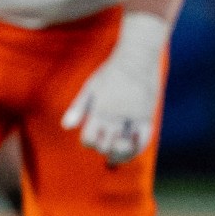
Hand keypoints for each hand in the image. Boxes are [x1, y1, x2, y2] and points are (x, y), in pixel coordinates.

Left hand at [60, 12, 167, 165]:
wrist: (137, 59)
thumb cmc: (110, 73)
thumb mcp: (90, 88)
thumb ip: (78, 108)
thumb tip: (66, 127)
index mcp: (100, 110)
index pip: (89, 139)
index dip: (88, 142)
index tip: (90, 139)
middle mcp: (116, 116)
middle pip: (105, 145)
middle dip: (102, 147)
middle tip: (103, 145)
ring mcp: (134, 117)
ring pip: (124, 147)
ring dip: (118, 153)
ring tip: (115, 156)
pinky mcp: (148, 116)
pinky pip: (144, 139)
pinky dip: (137, 148)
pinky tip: (131, 150)